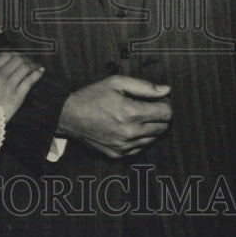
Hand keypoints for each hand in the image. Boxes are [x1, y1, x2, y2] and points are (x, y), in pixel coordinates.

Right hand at [0, 52, 43, 121]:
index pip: (6, 55)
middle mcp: (0, 75)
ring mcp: (9, 85)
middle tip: (29, 61)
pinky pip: (29, 81)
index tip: (18, 56)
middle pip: (17, 59)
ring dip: (32, 64)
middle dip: (25, 58)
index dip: (14, 54)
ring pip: (25, 67)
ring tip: (35, 66)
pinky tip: (40, 70)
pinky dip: (36, 74)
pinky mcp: (17, 96)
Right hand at [57, 75, 171, 157]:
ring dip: (150, 128)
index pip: (166, 113)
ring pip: (153, 139)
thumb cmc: (92, 96)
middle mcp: (130, 132)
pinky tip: (129, 128)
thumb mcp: (117, 82)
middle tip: (148, 107)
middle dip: (160, 116)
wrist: (69, 116)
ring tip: (136, 116)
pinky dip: (140, 138)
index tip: (158, 100)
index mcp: (131, 113)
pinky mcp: (118, 154)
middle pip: (163, 127)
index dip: (165, 104)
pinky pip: (140, 148)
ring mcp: (124, 146)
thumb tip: (166, 90)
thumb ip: (144, 86)